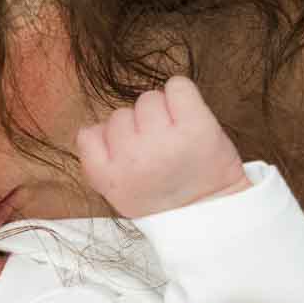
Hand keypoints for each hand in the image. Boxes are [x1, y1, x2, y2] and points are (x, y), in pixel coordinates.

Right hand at [77, 75, 248, 217]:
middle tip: (161, 152)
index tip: (130, 157)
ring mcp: (164, 141)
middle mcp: (133, 158)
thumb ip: (99, 162)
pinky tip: (188, 117)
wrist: (214, 216)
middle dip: (139, 128)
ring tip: (177, 139)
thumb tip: (94, 129)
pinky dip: (182, 94)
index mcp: (109, 179)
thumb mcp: (119, 195)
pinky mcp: (196, 127)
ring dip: (162, 112)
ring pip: (148, 99)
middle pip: (121, 114)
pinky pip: (177, 86)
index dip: (110, 140)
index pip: (89, 134)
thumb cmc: (165, 199)